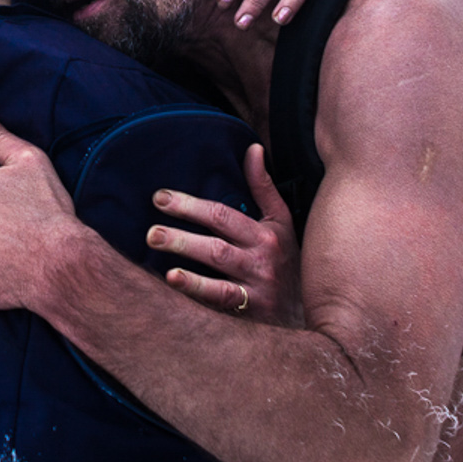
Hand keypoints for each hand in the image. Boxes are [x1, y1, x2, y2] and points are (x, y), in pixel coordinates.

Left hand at [148, 145, 304, 326]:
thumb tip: (253, 149)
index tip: (160, 198)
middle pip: (216, 243)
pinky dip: (196, 289)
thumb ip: (263, 187)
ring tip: (156, 248)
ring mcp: (257, 287)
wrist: (311, 312)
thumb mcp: (281, 224)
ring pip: (218, 268)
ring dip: (186, 256)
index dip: (190, 205)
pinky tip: (173, 281)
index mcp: (264, 234)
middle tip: (150, 231)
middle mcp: (261, 259)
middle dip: (181, 234)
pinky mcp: (252, 311)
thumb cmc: (288, 262)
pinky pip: (221, 299)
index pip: (222, 215)